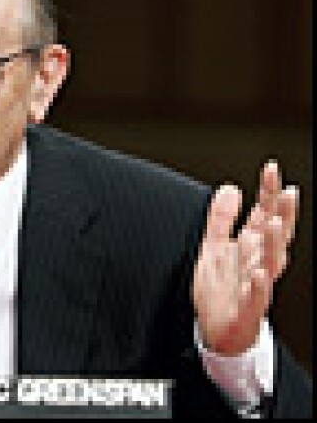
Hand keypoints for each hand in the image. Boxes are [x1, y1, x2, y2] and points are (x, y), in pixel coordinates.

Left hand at [193, 161, 297, 354]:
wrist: (217, 331)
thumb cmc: (220, 290)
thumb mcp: (213, 246)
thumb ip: (221, 218)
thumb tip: (230, 187)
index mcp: (252, 247)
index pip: (266, 214)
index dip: (269, 192)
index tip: (271, 168)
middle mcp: (259, 263)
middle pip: (276, 235)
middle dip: (283, 213)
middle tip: (286, 192)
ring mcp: (256, 285)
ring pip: (271, 262)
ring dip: (275, 244)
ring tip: (274, 223)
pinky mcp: (248, 308)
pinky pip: (256, 296)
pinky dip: (259, 284)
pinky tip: (259, 272)